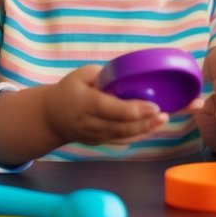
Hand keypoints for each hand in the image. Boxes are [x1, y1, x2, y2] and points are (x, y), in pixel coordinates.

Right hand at [43, 65, 178, 147]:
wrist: (50, 117)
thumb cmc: (69, 90)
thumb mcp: (82, 74)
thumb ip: (104, 76)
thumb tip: (129, 74)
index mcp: (85, 103)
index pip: (112, 108)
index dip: (133, 109)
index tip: (154, 106)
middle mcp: (89, 123)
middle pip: (120, 126)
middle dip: (145, 123)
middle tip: (165, 115)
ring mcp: (94, 136)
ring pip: (122, 136)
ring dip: (144, 130)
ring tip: (163, 120)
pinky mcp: (98, 142)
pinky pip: (120, 140)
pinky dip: (136, 135)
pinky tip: (151, 128)